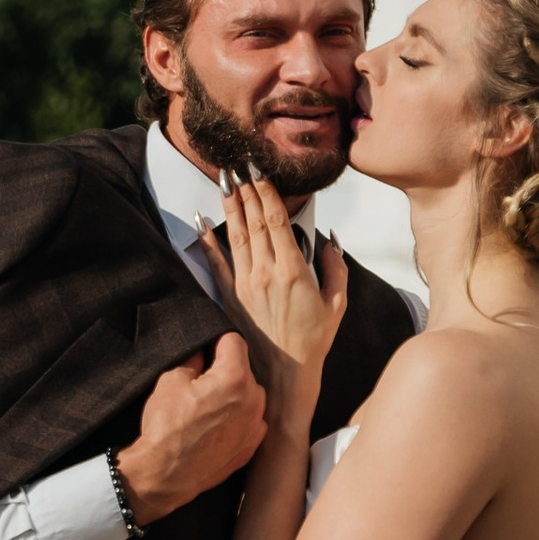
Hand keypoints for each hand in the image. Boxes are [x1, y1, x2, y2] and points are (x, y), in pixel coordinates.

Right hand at [115, 341, 266, 526]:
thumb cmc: (167, 428)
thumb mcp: (171, 380)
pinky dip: (237, 418)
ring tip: (206, 408)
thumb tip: (201, 351)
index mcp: (235, 378)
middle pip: (243, 369)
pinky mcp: (252, 445)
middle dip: (225, 370)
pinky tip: (214, 426)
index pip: (234, 341)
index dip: (216, 340)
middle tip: (200, 382)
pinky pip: (250, 420)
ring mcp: (256, 425)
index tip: (205, 348)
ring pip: (249, 395)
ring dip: (233, 394)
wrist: (166, 474)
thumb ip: (193, 358)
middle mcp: (254, 400)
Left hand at [213, 177, 345, 397]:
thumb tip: (330, 242)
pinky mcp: (231, 298)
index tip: (260, 171)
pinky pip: (216, 264)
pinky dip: (208, 241)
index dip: (267, 192)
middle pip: (254, 222)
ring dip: (230, 206)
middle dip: (247, 190)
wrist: (285, 375)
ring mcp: (246, 285)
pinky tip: (201, 221)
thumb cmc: (314, 341)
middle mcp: (266, 273)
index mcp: (294, 271)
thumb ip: (335, 269)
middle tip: (239, 164)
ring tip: (224, 181)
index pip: (277, 221)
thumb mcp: (337, 305)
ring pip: (236, 236)